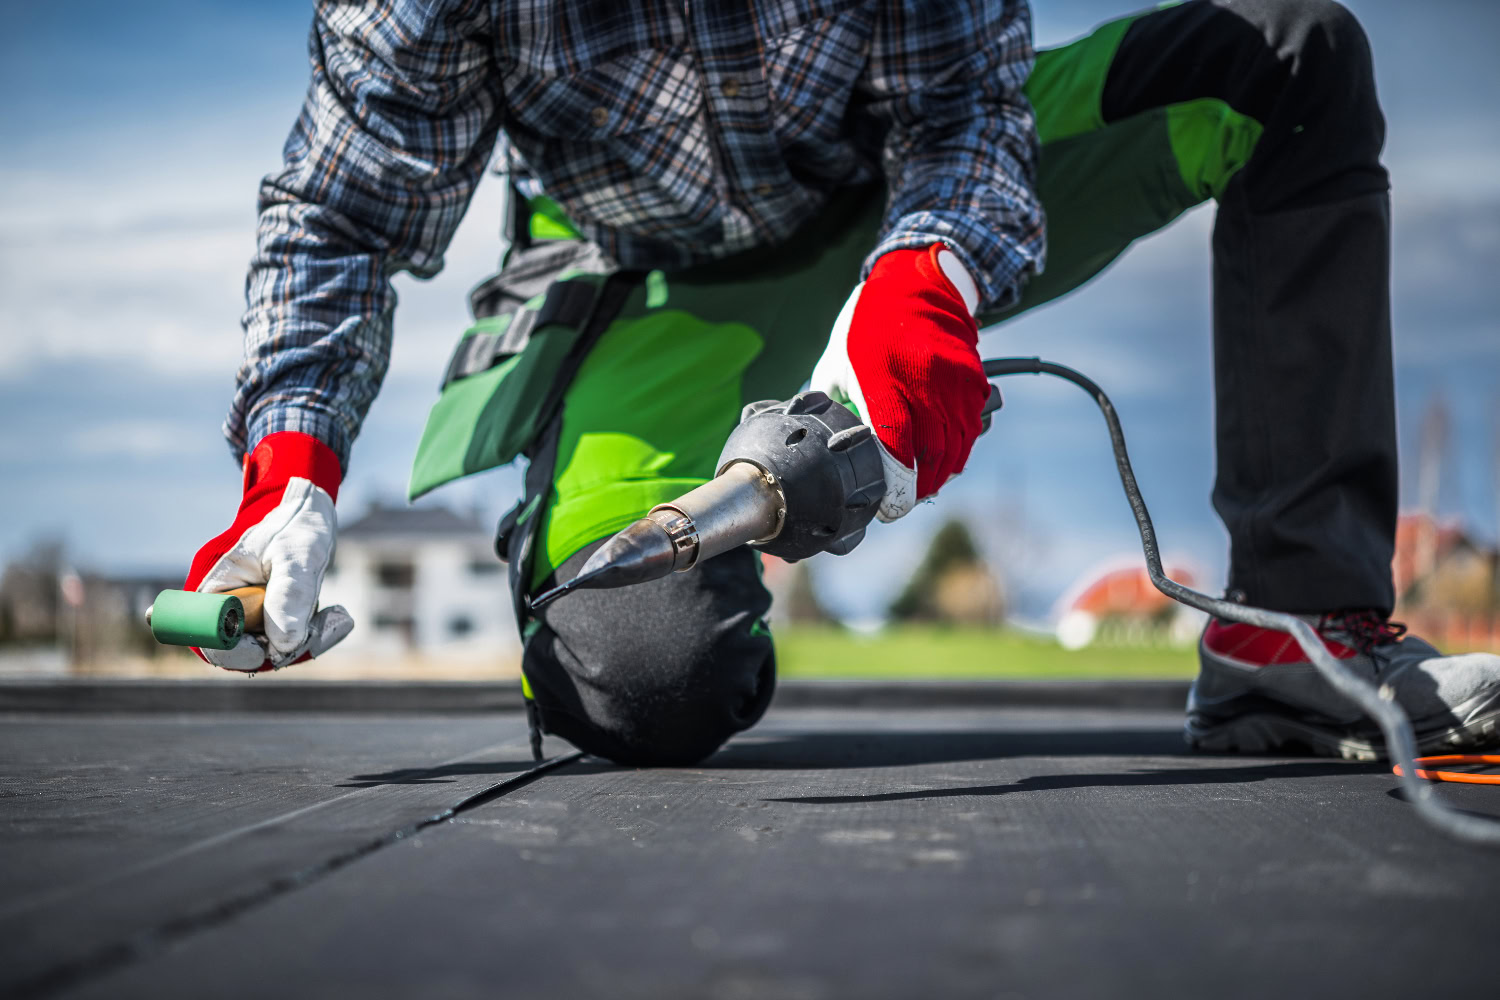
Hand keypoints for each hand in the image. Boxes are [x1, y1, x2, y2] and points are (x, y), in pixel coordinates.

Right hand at [184, 432, 352, 670]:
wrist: (308, 499)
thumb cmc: (295, 517)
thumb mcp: (296, 552)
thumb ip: (289, 594)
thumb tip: (284, 645)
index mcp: (213, 585)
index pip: (208, 638)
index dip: (236, 652)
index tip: (272, 648)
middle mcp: (225, 602)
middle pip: (243, 649)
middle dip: (285, 648)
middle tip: (323, 628)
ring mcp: (249, 608)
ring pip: (270, 647)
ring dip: (306, 640)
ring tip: (338, 618)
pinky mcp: (272, 611)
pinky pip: (288, 635)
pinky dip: (312, 632)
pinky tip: (338, 616)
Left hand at [810, 244, 989, 520]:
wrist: (914, 283)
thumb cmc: (866, 325)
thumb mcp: (835, 363)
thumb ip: (831, 406)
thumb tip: (823, 445)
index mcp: (881, 383)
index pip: (896, 450)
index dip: (896, 488)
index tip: (889, 507)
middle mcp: (921, 385)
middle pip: (930, 457)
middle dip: (919, 489)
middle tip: (905, 501)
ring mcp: (952, 382)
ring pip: (957, 447)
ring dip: (941, 473)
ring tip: (924, 484)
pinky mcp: (972, 379)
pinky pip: (972, 427)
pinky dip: (960, 448)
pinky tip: (945, 456)